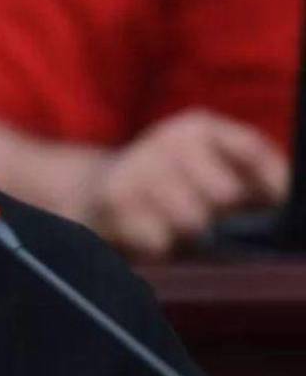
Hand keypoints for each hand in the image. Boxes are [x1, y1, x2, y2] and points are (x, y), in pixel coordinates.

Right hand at [77, 109, 288, 259]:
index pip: (252, 150)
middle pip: (224, 193)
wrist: (89, 191)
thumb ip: (255, 175)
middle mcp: (167, 139)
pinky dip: (157, 248)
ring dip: (186, 236)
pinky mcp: (114, 199)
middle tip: (201, 217)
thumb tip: (285, 201)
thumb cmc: (170, 186)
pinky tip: (144, 233)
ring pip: (192, 221)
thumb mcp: (211, 167)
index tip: (271, 206)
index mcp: (199, 127)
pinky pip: (159, 242)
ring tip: (170, 226)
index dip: (273, 185)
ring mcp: (138, 167)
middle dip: (218, 215)